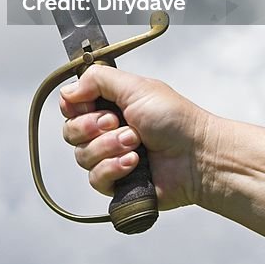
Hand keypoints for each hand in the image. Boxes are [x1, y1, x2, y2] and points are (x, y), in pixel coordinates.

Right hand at [59, 65, 211, 210]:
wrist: (197, 156)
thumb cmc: (174, 119)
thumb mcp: (136, 87)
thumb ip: (98, 80)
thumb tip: (67, 90)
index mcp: (109, 104)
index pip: (71, 106)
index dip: (76, 107)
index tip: (92, 105)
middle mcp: (106, 130)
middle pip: (71, 132)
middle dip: (94, 128)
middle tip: (120, 124)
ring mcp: (110, 157)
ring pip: (82, 156)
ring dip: (109, 147)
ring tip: (136, 143)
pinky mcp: (116, 183)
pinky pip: (95, 179)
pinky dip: (114, 168)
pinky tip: (135, 163)